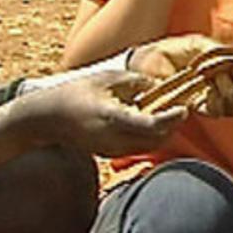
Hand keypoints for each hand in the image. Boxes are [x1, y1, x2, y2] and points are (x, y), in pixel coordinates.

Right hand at [27, 70, 185, 156]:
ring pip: (149, 147)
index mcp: (113, 117)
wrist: (48, 117)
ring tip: (163, 113)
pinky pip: (138, 148)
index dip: (172, 118)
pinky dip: (148, 137)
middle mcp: (114, 139)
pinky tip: (145, 121)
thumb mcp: (107, 77)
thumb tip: (158, 85)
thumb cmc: (77, 92)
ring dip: (161, 133)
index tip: (184, 108)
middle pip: (156, 140)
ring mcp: (111, 150)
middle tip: (178, 109)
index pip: (152, 125)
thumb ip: (136, 81)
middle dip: (171, 126)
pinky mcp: (109, 154)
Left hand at [129, 33, 232, 116]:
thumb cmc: (172, 51)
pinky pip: (213, 110)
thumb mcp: (198, 44)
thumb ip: (218, 51)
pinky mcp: (195, 106)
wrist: (146, 61)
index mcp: (227, 72)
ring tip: (216, 82)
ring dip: (230, 93)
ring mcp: (210, 98)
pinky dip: (215, 102)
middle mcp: (222, 88)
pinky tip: (209, 92)